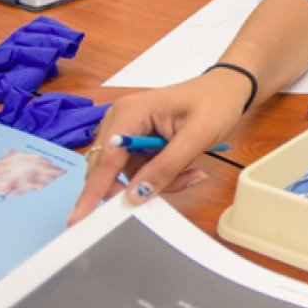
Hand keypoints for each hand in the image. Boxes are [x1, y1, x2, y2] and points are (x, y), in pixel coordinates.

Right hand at [68, 72, 243, 225]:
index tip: (79, 218)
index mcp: (129, 113)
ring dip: (159, 181)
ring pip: (128, 175)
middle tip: (181, 182)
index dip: (94, 190)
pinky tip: (187, 169)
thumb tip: (135, 195)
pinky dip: (162, 176)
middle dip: (141, 184)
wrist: (228, 89)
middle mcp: (120, 121)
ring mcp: (127, 132)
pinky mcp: (137, 142)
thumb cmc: (215, 104)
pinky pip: (140, 171)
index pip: (105, 158)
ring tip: (192, 172)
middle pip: (110, 170)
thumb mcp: (196, 137)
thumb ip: (166, 167)